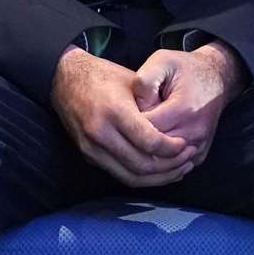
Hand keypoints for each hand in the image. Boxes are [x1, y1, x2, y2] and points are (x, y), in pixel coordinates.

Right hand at [51, 46, 195, 186]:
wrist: (65, 79)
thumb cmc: (104, 76)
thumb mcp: (133, 82)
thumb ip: (154, 106)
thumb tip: (179, 131)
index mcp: (114, 110)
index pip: (149, 142)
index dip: (172, 148)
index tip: (186, 144)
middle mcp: (100, 133)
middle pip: (141, 165)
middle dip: (170, 167)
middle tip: (189, 159)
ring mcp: (91, 148)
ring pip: (131, 177)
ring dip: (158, 178)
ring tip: (179, 170)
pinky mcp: (88, 156)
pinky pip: (119, 175)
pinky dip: (141, 177)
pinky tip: (158, 172)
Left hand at [133, 42, 245, 164]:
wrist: (216, 77)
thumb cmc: (184, 68)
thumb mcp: (161, 61)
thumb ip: (144, 81)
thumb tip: (137, 109)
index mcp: (184, 110)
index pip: (146, 131)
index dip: (131, 124)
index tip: (127, 112)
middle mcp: (194, 132)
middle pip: (153, 151)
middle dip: (136, 141)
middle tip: (130, 125)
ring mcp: (199, 146)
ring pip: (162, 163)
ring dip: (148, 152)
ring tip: (141, 133)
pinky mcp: (199, 155)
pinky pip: (173, 167)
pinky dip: (160, 159)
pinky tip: (153, 143)